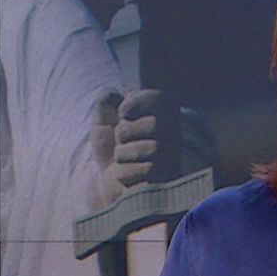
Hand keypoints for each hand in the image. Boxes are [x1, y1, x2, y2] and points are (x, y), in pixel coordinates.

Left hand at [92, 89, 162, 204]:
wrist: (107, 182)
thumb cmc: (110, 147)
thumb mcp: (103, 120)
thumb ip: (105, 101)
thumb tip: (111, 93)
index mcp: (162, 114)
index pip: (159, 98)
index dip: (134, 102)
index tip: (122, 112)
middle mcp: (173, 135)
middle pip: (155, 125)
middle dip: (125, 132)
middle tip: (121, 140)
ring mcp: (171, 159)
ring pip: (149, 149)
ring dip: (123, 154)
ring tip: (123, 159)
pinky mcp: (164, 181)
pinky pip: (144, 171)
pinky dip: (125, 173)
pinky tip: (125, 176)